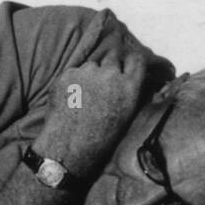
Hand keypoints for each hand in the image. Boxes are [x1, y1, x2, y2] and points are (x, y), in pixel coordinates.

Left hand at [38, 50, 145, 176]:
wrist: (70, 146)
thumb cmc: (102, 138)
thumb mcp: (127, 115)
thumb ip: (131, 92)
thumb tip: (132, 79)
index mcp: (129, 86)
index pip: (137, 59)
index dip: (131, 61)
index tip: (127, 65)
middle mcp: (110, 74)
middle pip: (114, 57)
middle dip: (110, 66)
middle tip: (104, 83)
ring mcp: (87, 72)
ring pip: (92, 65)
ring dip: (91, 74)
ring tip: (86, 95)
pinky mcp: (68, 74)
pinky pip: (74, 72)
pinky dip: (74, 81)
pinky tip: (72, 98)